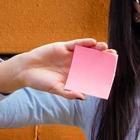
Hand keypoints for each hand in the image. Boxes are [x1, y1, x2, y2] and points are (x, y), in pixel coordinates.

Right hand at [0, 38, 115, 99]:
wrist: (25, 71)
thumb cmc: (40, 82)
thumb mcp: (56, 89)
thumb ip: (68, 93)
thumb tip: (84, 97)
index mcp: (75, 75)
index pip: (91, 72)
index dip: (101, 71)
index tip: (112, 71)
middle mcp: (74, 64)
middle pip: (92, 60)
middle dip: (103, 58)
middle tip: (114, 56)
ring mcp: (69, 55)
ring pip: (86, 51)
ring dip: (96, 49)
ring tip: (106, 48)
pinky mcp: (63, 47)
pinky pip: (76, 44)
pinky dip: (84, 43)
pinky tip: (93, 42)